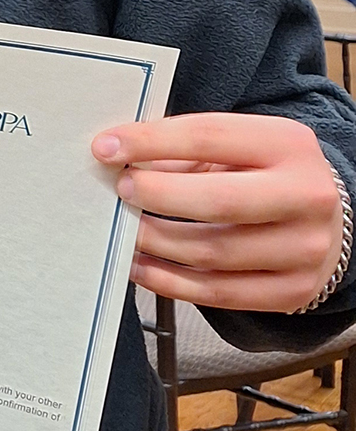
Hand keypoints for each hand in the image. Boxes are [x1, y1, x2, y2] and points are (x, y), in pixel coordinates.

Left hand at [94, 113, 345, 312]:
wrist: (325, 219)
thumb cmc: (263, 175)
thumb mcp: (236, 148)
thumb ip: (182, 151)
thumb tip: (115, 157)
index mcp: (289, 144)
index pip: (210, 137)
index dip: (151, 141)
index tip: (105, 148)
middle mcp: (307, 196)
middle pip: (218, 201)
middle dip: (157, 195)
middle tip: (120, 192)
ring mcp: (304, 249)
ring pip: (212, 252)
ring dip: (154, 242)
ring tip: (124, 230)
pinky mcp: (293, 291)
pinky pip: (218, 294)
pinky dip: (167, 281)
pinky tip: (139, 265)